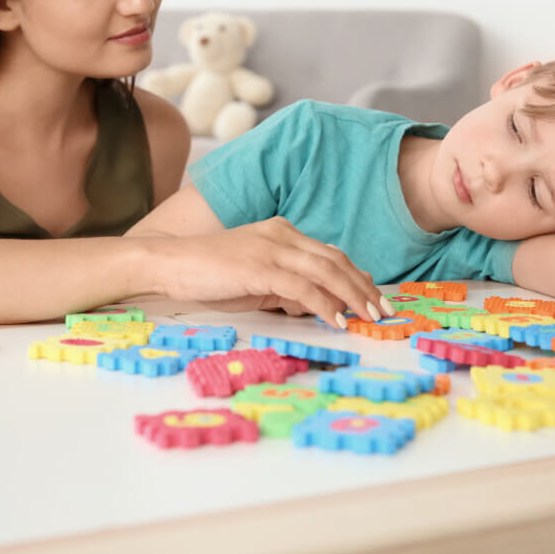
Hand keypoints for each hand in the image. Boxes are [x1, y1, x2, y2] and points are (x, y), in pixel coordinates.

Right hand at [140, 217, 391, 327]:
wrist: (169, 263)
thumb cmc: (207, 274)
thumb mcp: (255, 281)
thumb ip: (285, 289)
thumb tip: (316, 307)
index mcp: (282, 232)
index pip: (329, 254)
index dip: (356, 276)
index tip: (374, 296)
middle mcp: (282, 235)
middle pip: (336, 260)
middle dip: (364, 287)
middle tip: (384, 311)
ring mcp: (272, 249)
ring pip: (327, 271)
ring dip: (354, 296)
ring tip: (370, 317)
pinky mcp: (261, 267)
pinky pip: (303, 287)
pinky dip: (325, 305)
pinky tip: (338, 321)